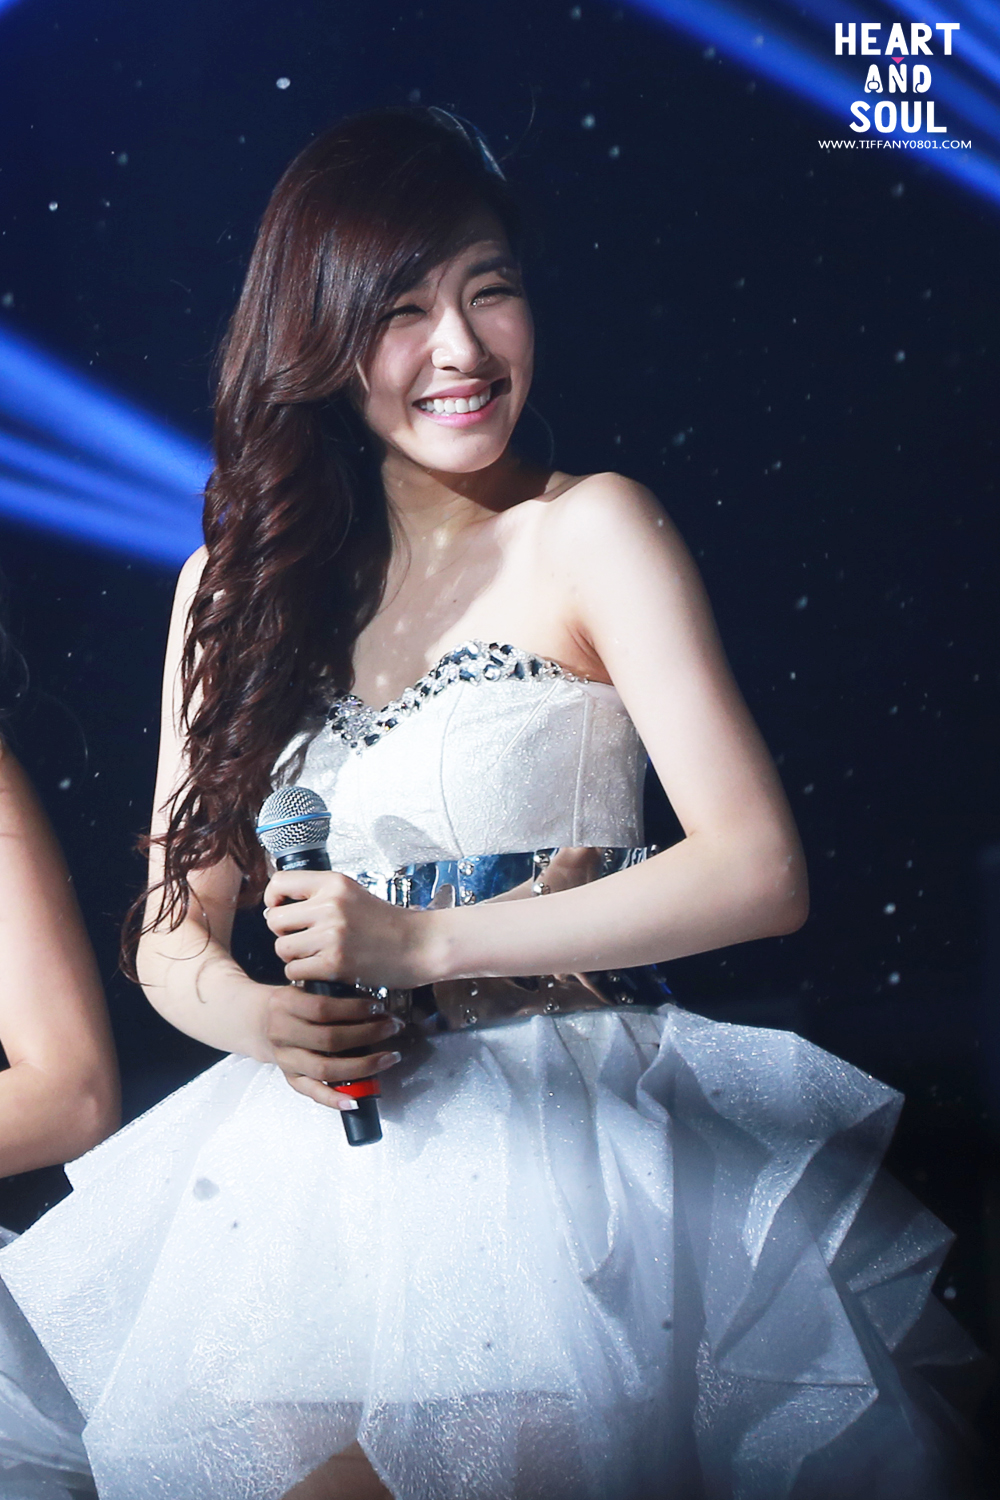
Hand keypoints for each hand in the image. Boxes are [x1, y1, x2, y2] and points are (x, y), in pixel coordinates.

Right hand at [262, 982, 404, 1108]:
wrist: (257, 1021)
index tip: (378, 1006)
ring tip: (388, 1058)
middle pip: (329, 1039)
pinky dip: (335, 1099)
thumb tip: (373, 1002)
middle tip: (391, 1027)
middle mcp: (282, 1033)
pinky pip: (313, 1092)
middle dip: (368, 1034)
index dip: (354, 1009)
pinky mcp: (290, 1077)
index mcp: (285, 1004)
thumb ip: (329, 992)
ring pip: (325, 1069)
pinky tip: (356, 1100)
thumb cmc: (290, 1002)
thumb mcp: (302, 987)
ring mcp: (286, 1059)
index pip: (323, 1008)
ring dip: (363, 1066)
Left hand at [263, 869, 434, 989]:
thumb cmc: (386, 923)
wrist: (419, 945)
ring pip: (281, 948)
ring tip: (314, 954)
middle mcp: (329, 905)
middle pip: (275, 920)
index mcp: (333, 884)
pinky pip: (294, 970)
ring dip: (293, 955)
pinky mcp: (334, 963)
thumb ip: (320, 895)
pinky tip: (321, 968)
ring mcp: (331, 935)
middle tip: (302, 938)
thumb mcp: (353, 894)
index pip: (279, 883)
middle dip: (283, 932)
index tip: (282, 910)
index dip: (273, 899)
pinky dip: (303, 973)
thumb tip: (277, 905)